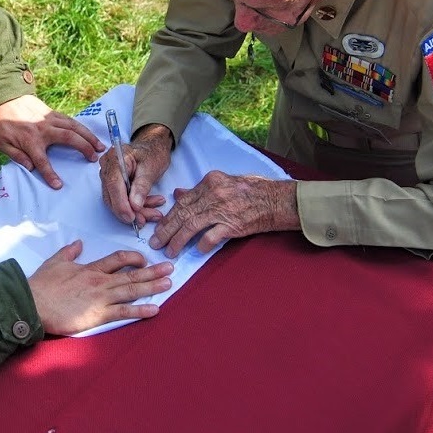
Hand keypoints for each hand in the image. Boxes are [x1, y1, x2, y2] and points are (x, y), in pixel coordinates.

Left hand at [0, 94, 104, 188]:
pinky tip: (89, 133)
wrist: (2, 96)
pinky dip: (82, 127)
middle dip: (84, 148)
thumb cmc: (1, 122)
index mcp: (29, 140)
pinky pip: (70, 120)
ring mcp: (49, 119)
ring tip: (100, 146)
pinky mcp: (52, 113)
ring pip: (74, 127)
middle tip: (95, 158)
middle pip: (69, 139)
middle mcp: (43, 129)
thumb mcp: (1, 142)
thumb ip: (16, 156)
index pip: (41, 161)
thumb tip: (30, 168)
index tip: (58, 185)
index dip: (50, 174)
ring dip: (89, 136)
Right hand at [28, 240, 173, 334]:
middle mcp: (100, 281)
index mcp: (90, 269)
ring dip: (152, 286)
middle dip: (152, 271)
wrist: (32, 303)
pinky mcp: (98, 314)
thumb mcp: (54, 262)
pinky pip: (123, 312)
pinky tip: (155, 309)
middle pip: (131, 273)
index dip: (133, 258)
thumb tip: (78, 243)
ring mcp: (100, 297)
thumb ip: (69, 252)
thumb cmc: (41, 285)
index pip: (117, 259)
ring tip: (169, 283)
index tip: (144, 259)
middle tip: (170, 267)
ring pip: (131, 289)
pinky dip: (140, 310)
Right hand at [99, 124, 171, 228]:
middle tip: (145, 220)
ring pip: (116, 201)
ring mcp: (108, 176)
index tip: (132, 217)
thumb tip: (134, 206)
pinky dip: (135, 206)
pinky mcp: (113, 185)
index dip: (121, 204)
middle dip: (130, 211)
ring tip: (154, 213)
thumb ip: (142, 187)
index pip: (113, 185)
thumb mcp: (151, 168)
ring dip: (135, 211)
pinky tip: (150, 207)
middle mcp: (107, 167)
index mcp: (115, 158)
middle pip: (112, 196)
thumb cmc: (153, 154)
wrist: (153, 148)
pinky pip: (120, 200)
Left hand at [149, 171, 298, 256]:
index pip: (182, 201)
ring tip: (170, 251)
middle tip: (156, 243)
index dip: (168, 217)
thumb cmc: (252, 191)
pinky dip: (202, 244)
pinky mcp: (233, 224)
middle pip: (182, 214)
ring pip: (191, 226)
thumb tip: (178, 194)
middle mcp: (214, 193)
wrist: (277, 200)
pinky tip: (196, 250)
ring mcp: (223, 209)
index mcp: (210, 181)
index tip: (159, 228)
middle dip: (166, 230)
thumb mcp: (223, 183)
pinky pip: (211, 237)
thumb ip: (200, 190)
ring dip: (178, 241)